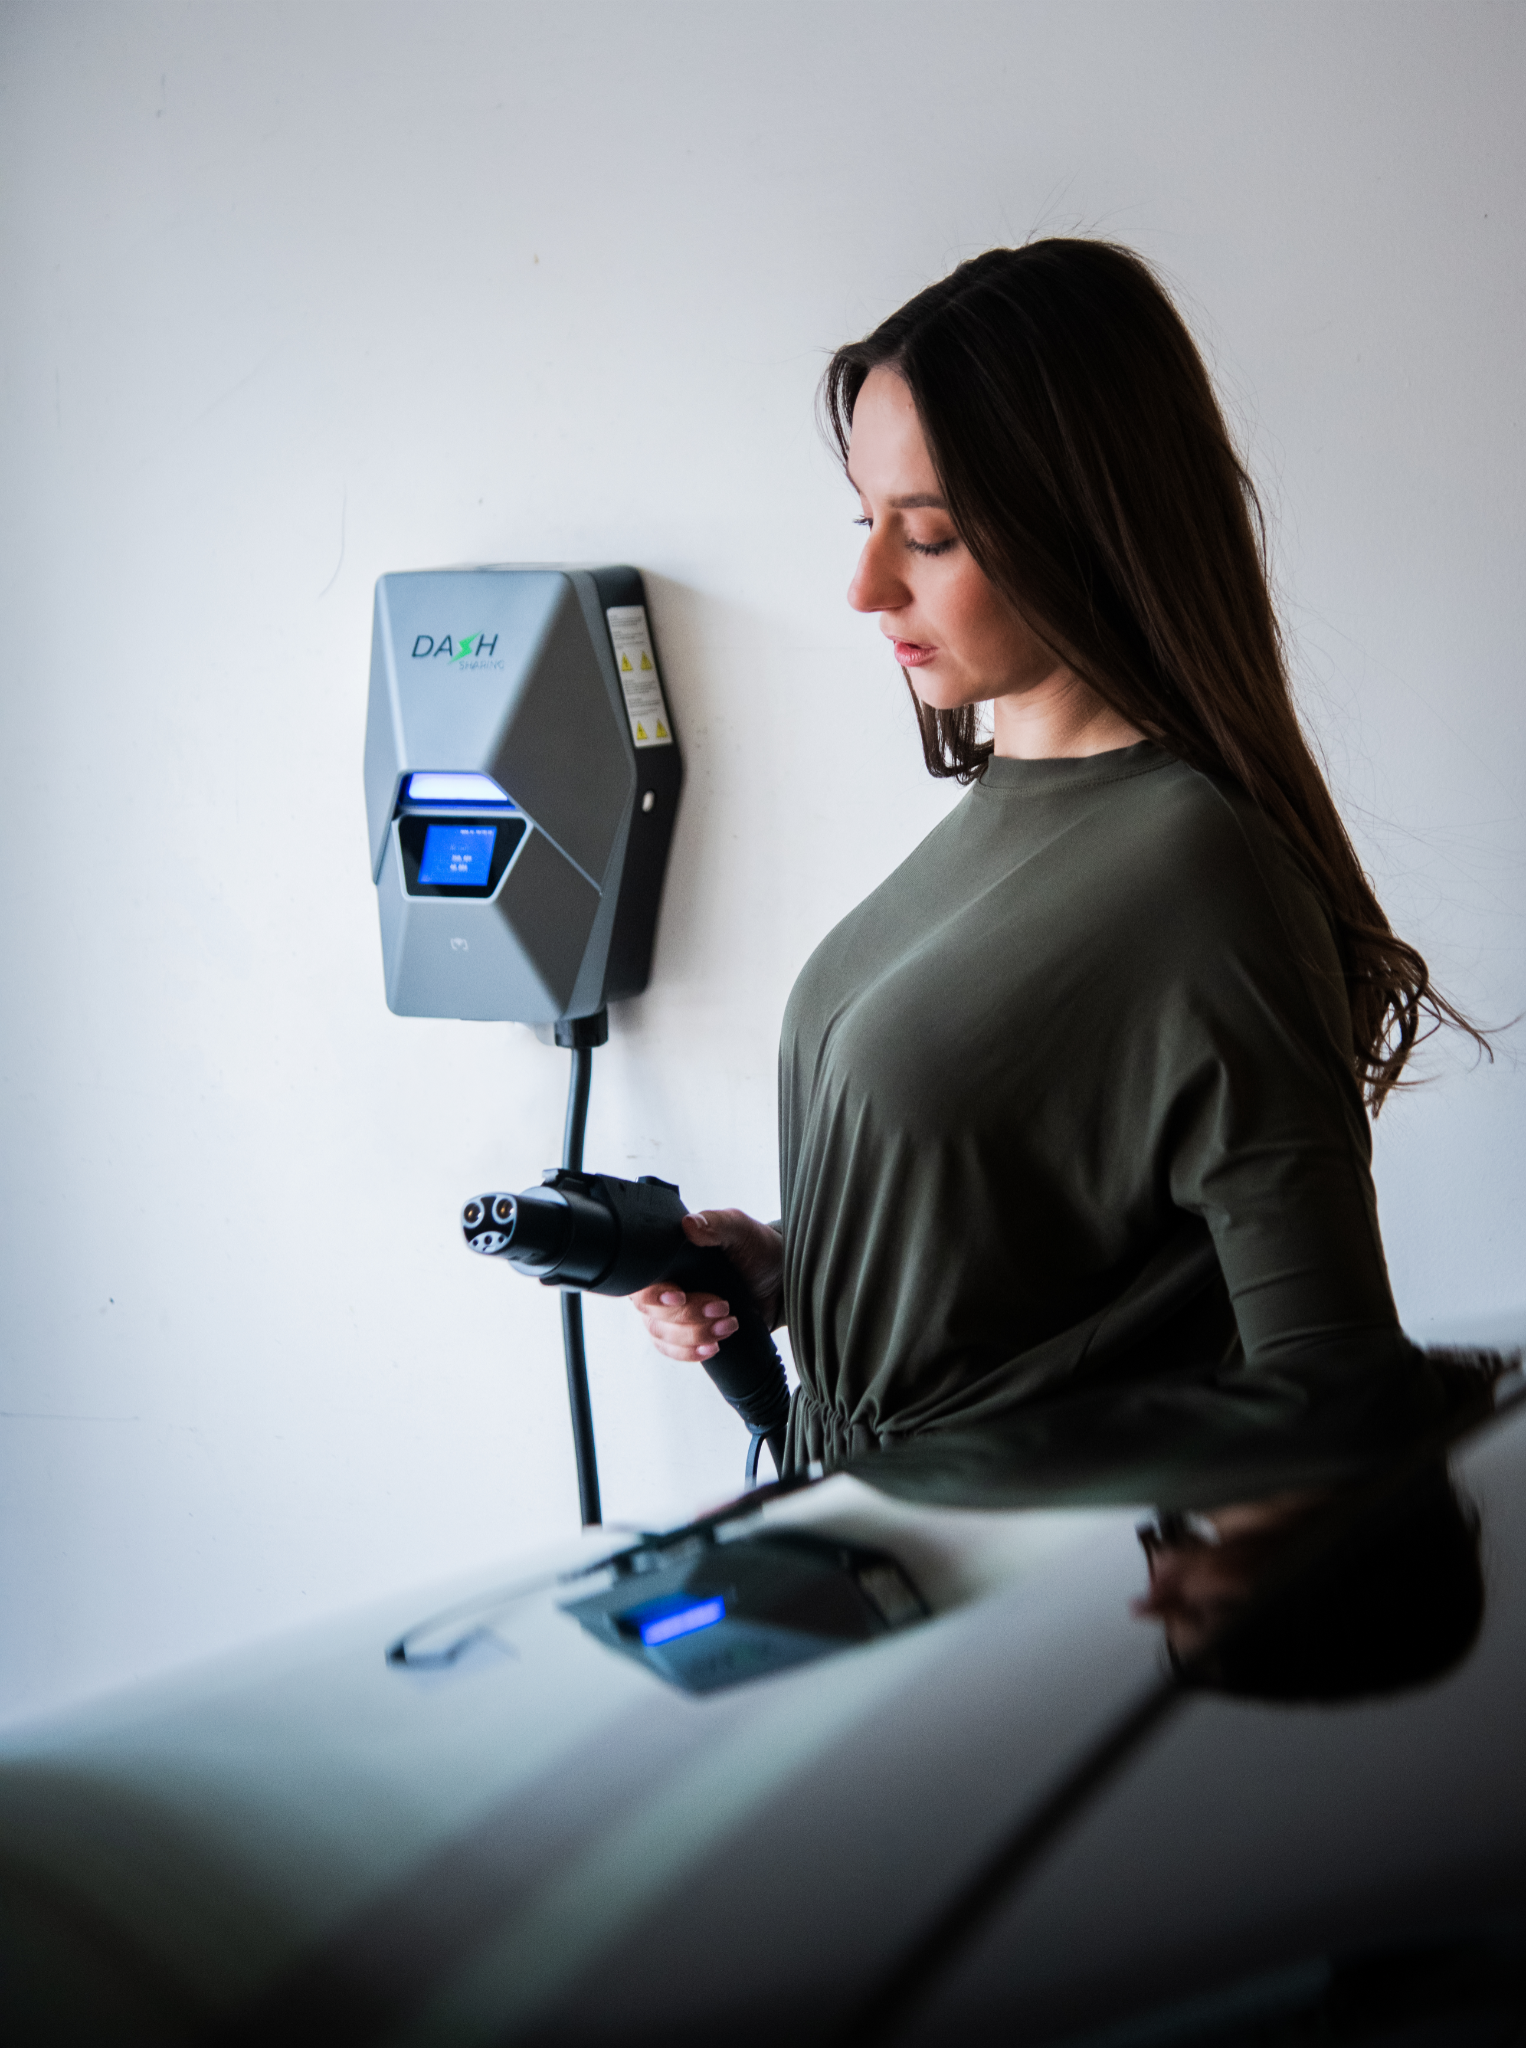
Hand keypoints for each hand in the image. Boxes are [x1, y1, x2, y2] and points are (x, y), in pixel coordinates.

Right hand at [631, 1209, 783, 1362]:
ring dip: (694, 1335)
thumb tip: (689, 1224)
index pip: (641, 1280)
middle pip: (650, 1312)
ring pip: (661, 1334)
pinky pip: (672, 1351)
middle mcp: (665, 1284)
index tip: (680, 1296)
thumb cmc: (756, 1249)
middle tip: (722, 1307)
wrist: (780, 1282)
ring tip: (729, 1325)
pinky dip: (690, 1352)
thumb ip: (716, 1223)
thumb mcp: (739, 1229)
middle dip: (687, 1315)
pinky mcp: (687, 1333)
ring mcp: (674, 1312)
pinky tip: (712, 1347)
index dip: (653, 1293)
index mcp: (669, 1257)